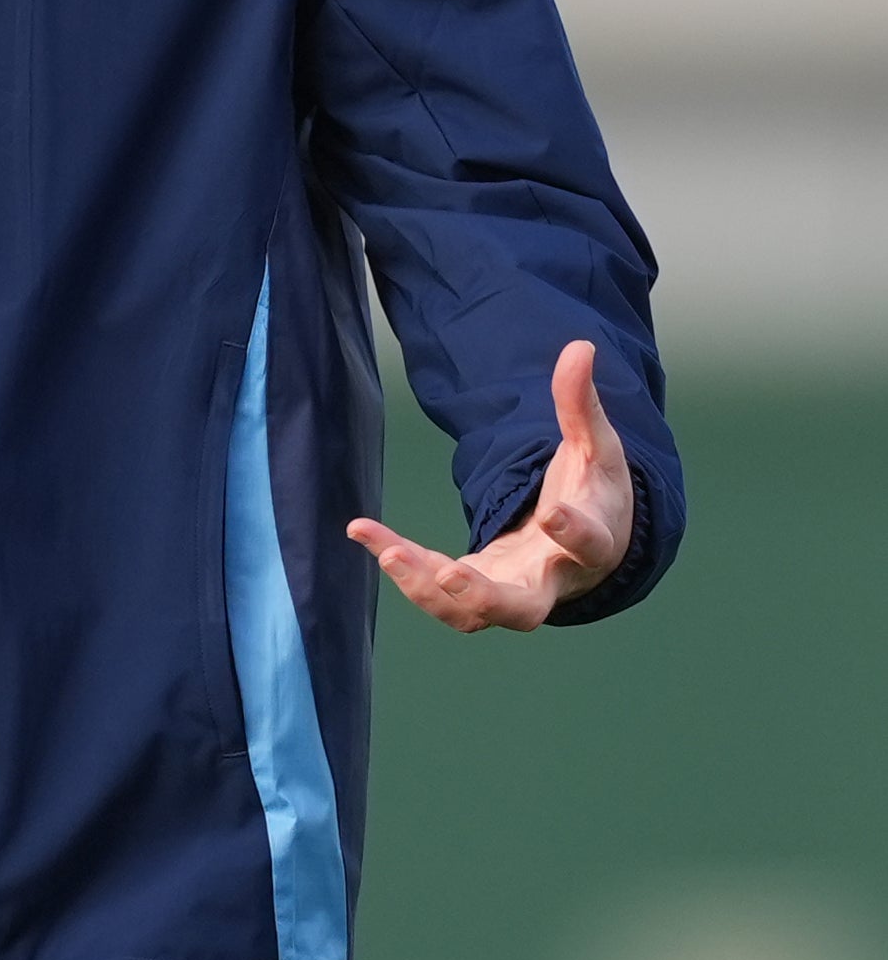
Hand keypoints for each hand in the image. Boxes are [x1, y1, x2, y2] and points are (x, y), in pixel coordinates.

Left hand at [348, 340, 633, 631]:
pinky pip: (435, 591)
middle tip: (453, 577)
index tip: (552, 513)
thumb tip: (580, 345)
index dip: (573, 532)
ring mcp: (509, 591)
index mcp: (591, 543)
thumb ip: (581, 403)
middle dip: (486, 596)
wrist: (591, 548)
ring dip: (425, 588)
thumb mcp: (597, 447)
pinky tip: (362, 531)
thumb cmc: (594, 492)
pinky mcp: (475, 591)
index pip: (588, 545)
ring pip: (468, 613)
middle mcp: (549, 579)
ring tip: (386, 550)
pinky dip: (402, 568)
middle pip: (523, 609)